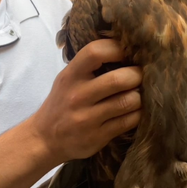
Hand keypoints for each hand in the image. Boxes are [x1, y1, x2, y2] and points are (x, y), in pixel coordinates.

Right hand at [29, 39, 142, 162]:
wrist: (45, 139)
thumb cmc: (62, 103)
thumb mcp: (68, 79)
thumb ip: (90, 66)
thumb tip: (126, 50)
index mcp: (71, 76)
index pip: (96, 52)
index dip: (117, 48)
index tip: (129, 52)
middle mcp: (78, 96)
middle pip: (118, 79)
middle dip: (137, 75)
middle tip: (142, 75)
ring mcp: (87, 118)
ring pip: (128, 102)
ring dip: (140, 96)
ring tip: (139, 93)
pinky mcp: (98, 137)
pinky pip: (128, 122)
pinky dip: (138, 114)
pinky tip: (135, 111)